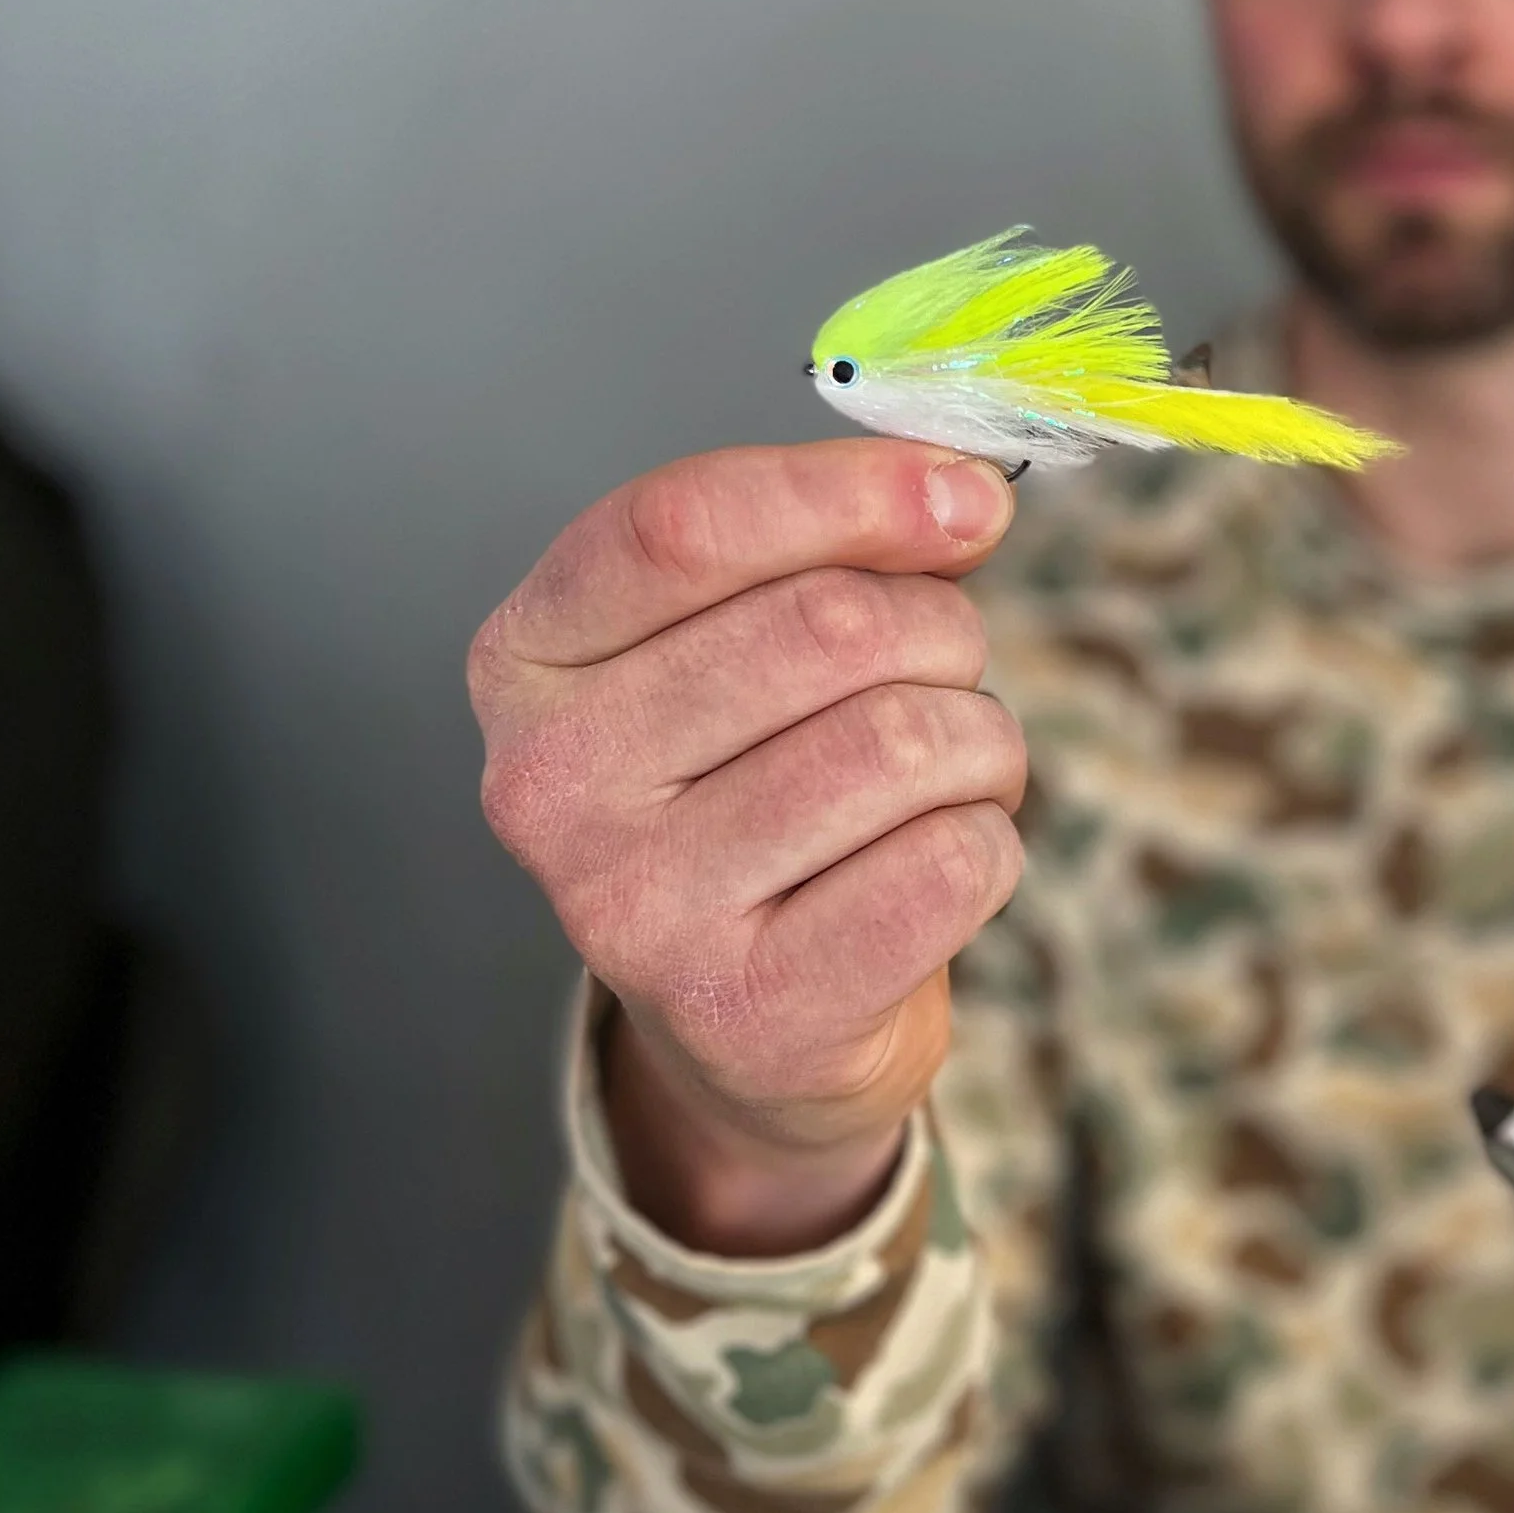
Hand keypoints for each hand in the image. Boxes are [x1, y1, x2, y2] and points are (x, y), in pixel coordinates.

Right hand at [469, 441, 1022, 1254]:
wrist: (748, 1020)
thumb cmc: (754, 790)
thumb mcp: (742, 640)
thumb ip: (836, 543)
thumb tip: (962, 495)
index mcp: (527, 659)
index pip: (682, 526)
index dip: (848, 492)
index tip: (967, 495)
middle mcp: (549, 785)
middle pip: (826, 627)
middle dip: (938, 633)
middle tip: (942, 673)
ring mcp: (636, 910)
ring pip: (903, 742)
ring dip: (978, 742)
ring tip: (941, 775)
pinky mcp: (745, 1010)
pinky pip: (950, 863)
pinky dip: (987, 841)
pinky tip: (933, 861)